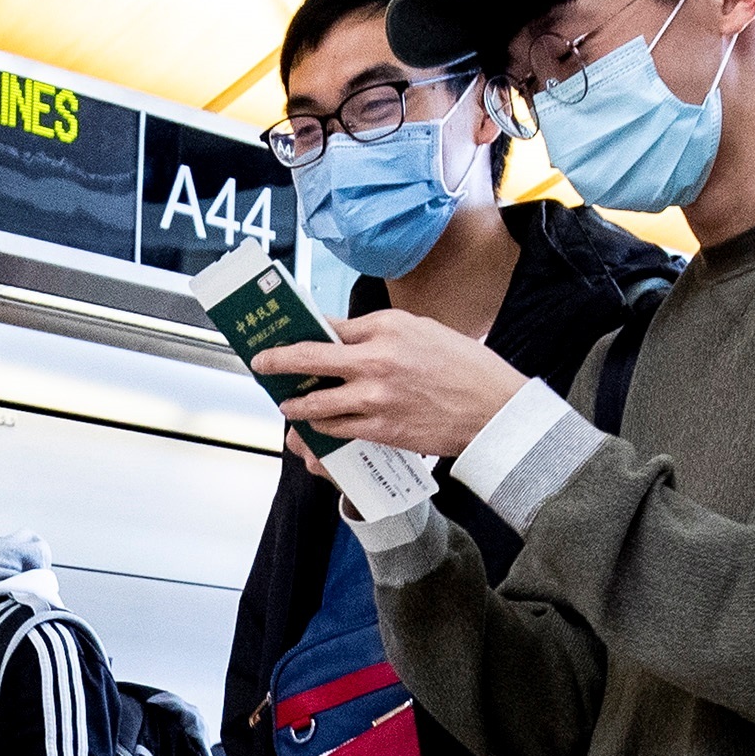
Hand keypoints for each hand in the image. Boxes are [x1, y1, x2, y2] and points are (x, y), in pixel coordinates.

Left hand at [252, 309, 533, 461]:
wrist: (492, 408)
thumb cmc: (464, 366)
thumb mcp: (422, 331)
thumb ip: (380, 333)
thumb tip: (342, 336)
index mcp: (386, 328)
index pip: (328, 326)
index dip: (300, 331)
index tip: (283, 333)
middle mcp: (375, 359)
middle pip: (308, 358)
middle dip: (277, 362)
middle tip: (262, 364)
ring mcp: (375, 397)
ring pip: (316, 402)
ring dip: (296, 405)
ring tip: (288, 404)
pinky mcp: (380, 429)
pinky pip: (337, 429)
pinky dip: (322, 428)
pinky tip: (316, 426)